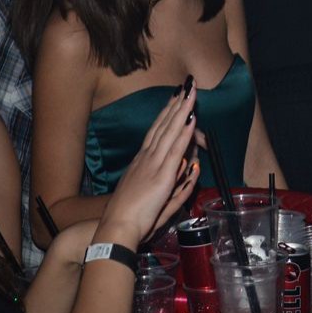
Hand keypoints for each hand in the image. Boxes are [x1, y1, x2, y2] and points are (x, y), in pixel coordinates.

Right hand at [102, 92, 199, 244]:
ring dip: (182, 110)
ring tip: (191, 92)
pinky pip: (175, 149)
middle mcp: (147, 158)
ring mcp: (154, 165)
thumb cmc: (134, 218)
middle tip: (186, 85)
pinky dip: (184, 132)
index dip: (168, 114)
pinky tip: (191, 118)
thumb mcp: (159, 198)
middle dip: (177, 104)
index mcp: (143, 163)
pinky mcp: (161, 175)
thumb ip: (177, 182)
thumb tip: (193, 166)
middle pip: (164, 126)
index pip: (158, 132)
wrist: (118, 227)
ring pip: (170, 132)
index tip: (176, 98)